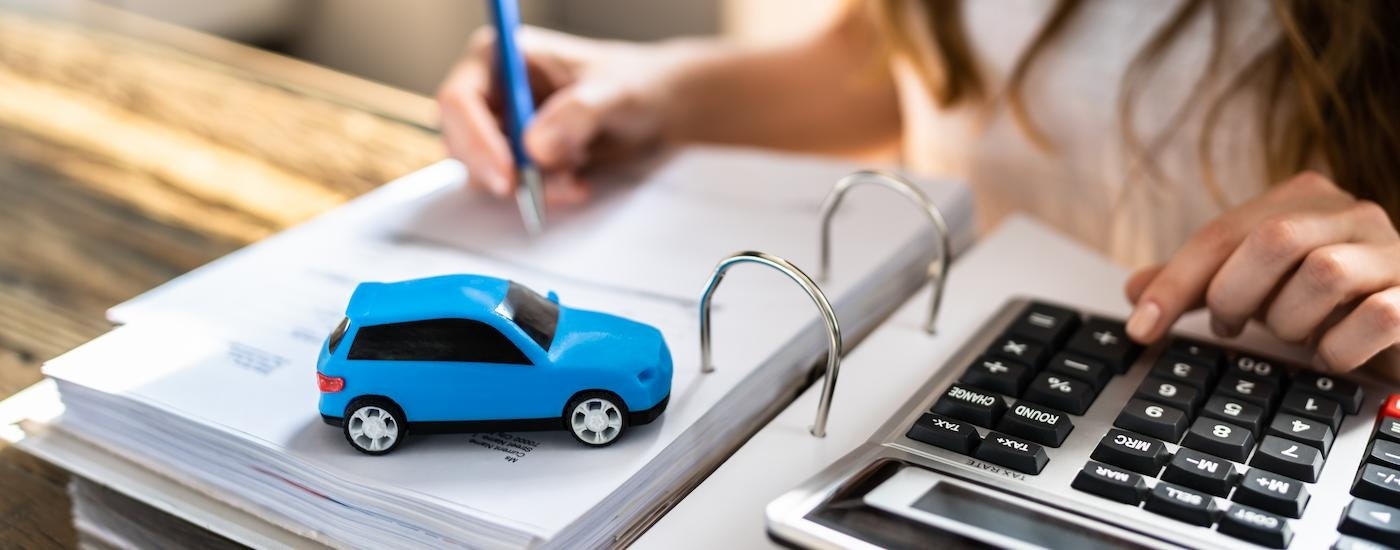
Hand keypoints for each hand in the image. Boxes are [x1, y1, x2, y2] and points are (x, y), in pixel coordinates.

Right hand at [436, 26, 675, 203]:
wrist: (656, 108)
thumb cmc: (635, 83)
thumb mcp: (615, 92)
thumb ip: (577, 113)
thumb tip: (534, 147)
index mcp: (503, 56)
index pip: (460, 99)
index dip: (475, 139)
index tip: (507, 175)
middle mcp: (493, 90)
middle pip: (461, 140)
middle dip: (502, 170)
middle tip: (537, 191)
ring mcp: (502, 126)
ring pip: (485, 170)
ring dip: (529, 185)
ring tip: (575, 179)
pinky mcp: (517, 156)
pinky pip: (511, 186)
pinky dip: (541, 193)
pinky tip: (576, 183)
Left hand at [1124, 172, 1399, 373]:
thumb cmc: (1324, 302)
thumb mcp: (1256, 286)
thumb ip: (1199, 284)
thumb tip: (1134, 291)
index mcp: (1304, 198)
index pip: (1222, 233)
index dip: (1175, 282)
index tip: (1142, 327)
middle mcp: (1352, 214)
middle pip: (1274, 239)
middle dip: (1236, 295)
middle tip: (1230, 327)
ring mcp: (1394, 252)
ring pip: (1325, 274)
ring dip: (1290, 321)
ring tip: (1291, 336)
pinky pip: (1376, 316)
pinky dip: (1337, 347)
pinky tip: (1327, 357)